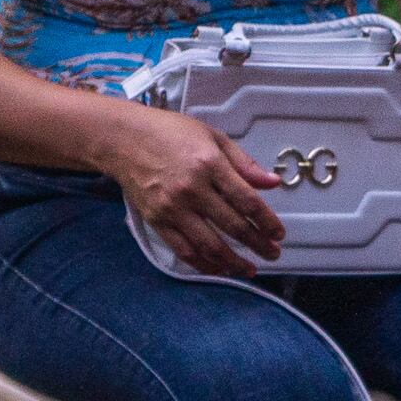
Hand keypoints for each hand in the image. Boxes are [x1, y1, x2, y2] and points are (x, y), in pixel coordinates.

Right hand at [104, 102, 286, 274]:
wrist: (122, 139)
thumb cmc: (168, 132)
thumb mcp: (212, 136)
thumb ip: (243, 163)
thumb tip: (272, 182)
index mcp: (209, 164)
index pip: (247, 201)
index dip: (267, 221)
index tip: (278, 233)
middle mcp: (192, 189)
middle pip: (233, 226)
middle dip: (258, 244)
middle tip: (273, 254)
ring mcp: (173, 208)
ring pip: (210, 245)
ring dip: (234, 262)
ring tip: (250, 269)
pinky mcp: (157, 221)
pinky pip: (184, 250)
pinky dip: (204, 264)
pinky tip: (219, 269)